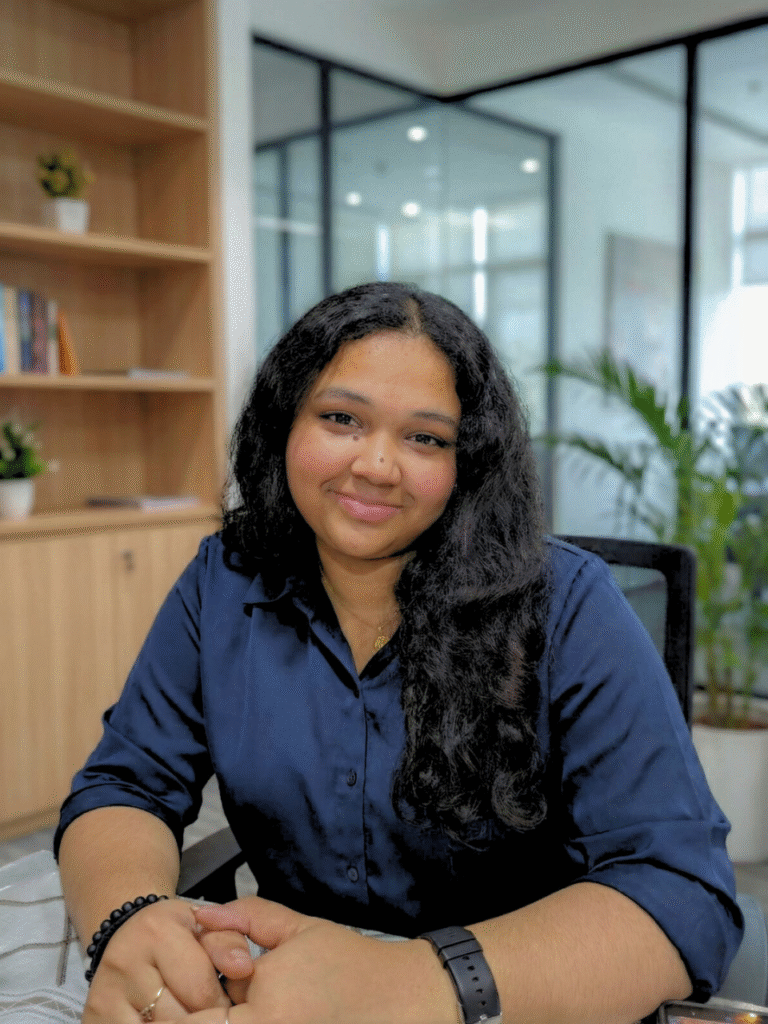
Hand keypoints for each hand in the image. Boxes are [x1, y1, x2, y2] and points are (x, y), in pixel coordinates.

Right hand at [82, 897, 253, 1022]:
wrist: (126, 938)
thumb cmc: (175, 935)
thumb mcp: (205, 926)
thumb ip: (229, 942)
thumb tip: (242, 967)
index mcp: (155, 930)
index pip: (201, 989)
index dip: (221, 1003)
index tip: (225, 1003)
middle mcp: (122, 960)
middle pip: (178, 1017)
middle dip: (201, 1021)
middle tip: (210, 1015)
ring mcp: (103, 995)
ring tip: (191, 1016)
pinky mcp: (92, 1020)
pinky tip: (168, 1021)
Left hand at [173, 896, 456, 1023]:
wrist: (405, 1002)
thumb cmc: (352, 966)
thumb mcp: (298, 929)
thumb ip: (246, 917)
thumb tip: (202, 915)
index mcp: (261, 1018)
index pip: (189, 1022)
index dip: (181, 1004)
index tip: (185, 991)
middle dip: (196, 1013)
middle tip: (203, 996)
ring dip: (219, 1019)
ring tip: (232, 1003)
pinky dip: (250, 1023)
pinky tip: (265, 1010)